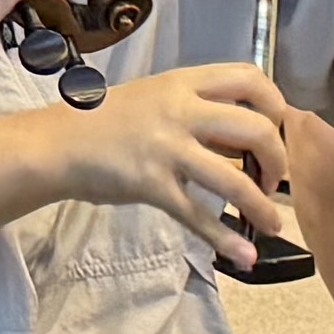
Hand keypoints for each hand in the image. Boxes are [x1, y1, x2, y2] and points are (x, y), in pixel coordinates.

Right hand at [54, 61, 304, 272]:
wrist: (57, 144)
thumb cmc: (105, 121)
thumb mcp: (154, 97)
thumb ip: (196, 110)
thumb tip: (242, 136)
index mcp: (182, 82)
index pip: (248, 78)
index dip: (275, 103)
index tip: (276, 129)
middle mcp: (179, 110)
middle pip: (255, 128)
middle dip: (277, 160)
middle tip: (271, 180)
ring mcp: (166, 148)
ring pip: (234, 179)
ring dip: (261, 206)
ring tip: (270, 224)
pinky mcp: (151, 184)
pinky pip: (198, 215)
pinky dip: (225, 239)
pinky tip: (242, 256)